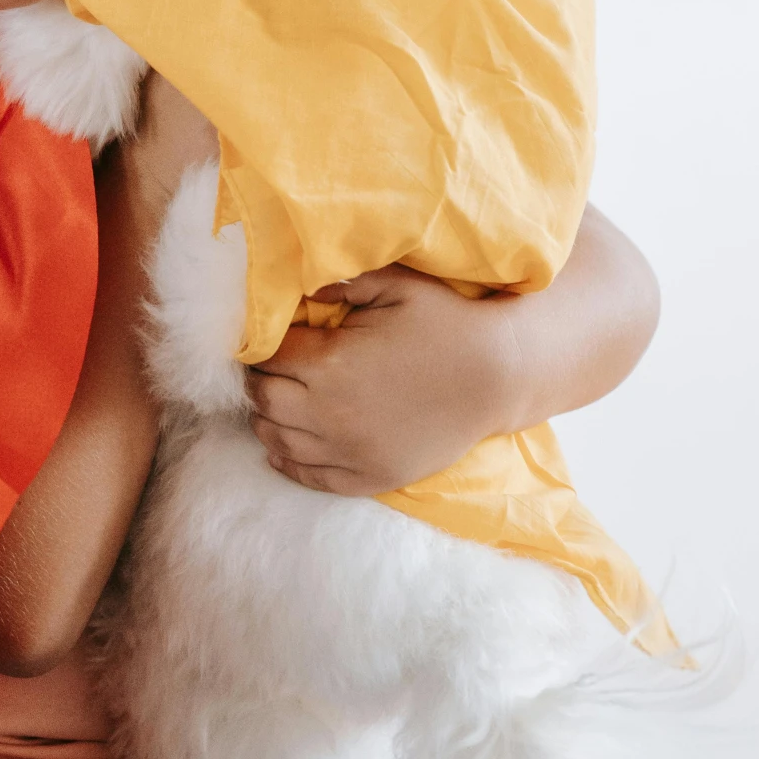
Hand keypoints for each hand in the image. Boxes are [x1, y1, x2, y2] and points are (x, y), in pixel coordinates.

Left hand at [245, 267, 517, 496]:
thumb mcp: (396, 285)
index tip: (265, 338)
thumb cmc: (447, 323)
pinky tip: (281, 446)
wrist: (499, 375)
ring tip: (274, 400)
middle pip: (263, 399)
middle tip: (269, 367)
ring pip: (277, 440)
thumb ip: (341, 282)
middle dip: (260, 379)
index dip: (260, 344)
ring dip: (267, 419)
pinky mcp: (370, 475)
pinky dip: (288, 461)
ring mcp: (349, 450)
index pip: (266, 356)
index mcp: (329, 363)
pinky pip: (311, 476)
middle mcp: (329, 412)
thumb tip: (299, 289)